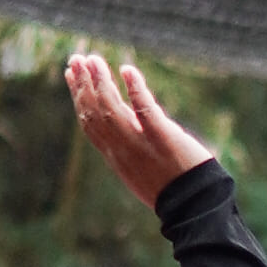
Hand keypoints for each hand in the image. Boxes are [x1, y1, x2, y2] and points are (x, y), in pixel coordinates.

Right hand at [65, 51, 212, 208]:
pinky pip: (145, 110)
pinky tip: (128, 69)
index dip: (78, 97)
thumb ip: (131, 146)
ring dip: (101, 81)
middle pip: (94, 113)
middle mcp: (122, 150)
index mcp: (116, 157)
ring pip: (112, 109)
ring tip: (94, 59)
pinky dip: (135, 88)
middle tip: (77, 58)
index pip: (89, 124)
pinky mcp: (163, 138)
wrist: (195, 208)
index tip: (71, 74)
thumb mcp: (141, 171)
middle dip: (83, 84)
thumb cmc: (174, 191)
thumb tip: (128, 120)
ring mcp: (140, 144)